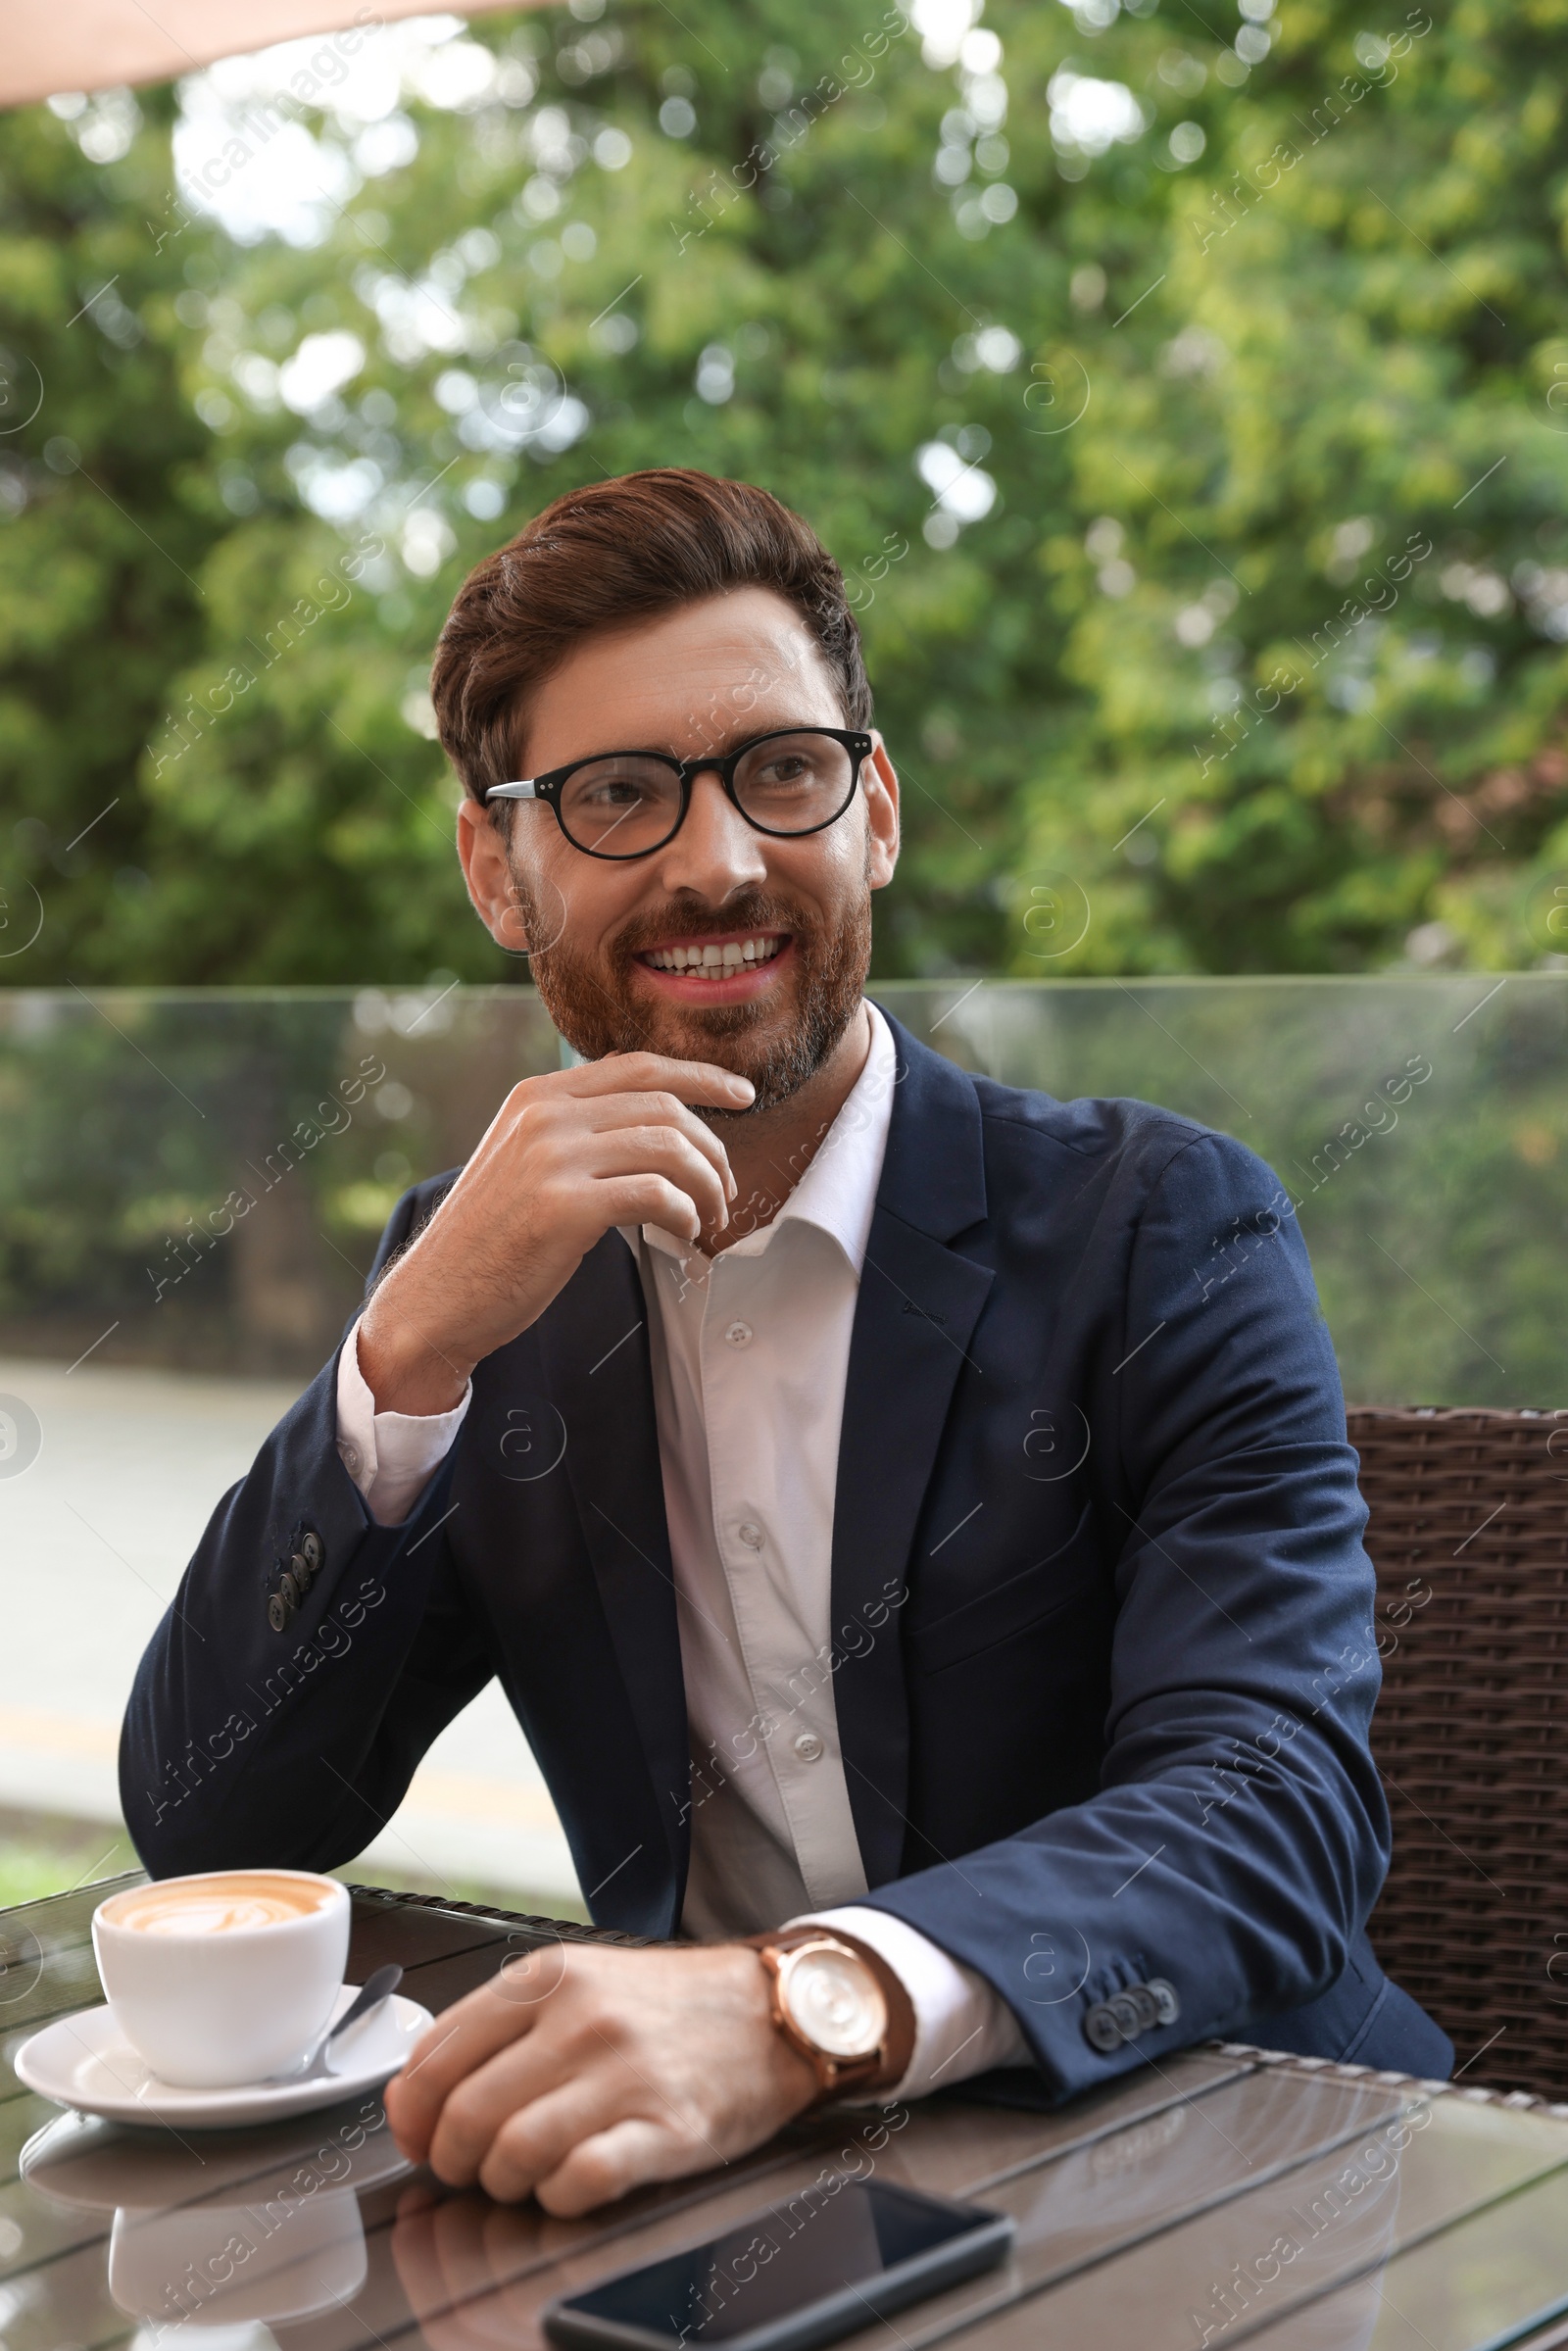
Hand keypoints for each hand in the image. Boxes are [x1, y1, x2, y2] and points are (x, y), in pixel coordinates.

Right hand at [358, 1054, 752, 1413]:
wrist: (436, 1298)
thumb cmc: (490, 1240)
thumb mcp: (523, 1161)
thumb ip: (576, 1131)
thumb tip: (655, 1123)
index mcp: (537, 1096)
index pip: (639, 1066)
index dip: (701, 1076)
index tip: (743, 1094)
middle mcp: (544, 1115)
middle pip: (665, 1106)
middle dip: (712, 1148)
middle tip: (726, 1189)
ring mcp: (552, 1158)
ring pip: (670, 1148)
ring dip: (706, 1187)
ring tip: (709, 1220)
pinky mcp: (564, 1208)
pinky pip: (657, 1195)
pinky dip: (686, 1215)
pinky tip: (685, 1235)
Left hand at [382, 1942, 816, 2213]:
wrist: (774, 2012)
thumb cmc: (668, 2007)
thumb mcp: (580, 1983)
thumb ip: (500, 2027)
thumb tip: (419, 2100)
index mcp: (549, 1978)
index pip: (435, 2056)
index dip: (412, 2115)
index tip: (420, 2138)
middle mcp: (581, 2019)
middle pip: (467, 2116)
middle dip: (455, 2162)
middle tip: (475, 2169)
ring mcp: (626, 2074)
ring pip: (513, 2156)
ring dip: (506, 2185)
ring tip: (527, 2177)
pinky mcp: (667, 2128)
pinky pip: (580, 2183)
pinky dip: (560, 2199)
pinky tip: (574, 2185)